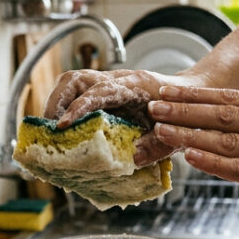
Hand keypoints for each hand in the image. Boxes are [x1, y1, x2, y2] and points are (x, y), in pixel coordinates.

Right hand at [44, 69, 200, 166]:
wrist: (190, 96)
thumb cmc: (182, 114)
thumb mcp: (173, 134)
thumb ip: (155, 147)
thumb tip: (131, 159)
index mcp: (135, 86)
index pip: (99, 91)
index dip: (78, 107)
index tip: (62, 125)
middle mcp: (117, 79)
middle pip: (76, 79)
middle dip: (56, 102)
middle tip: (48, 130)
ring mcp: (108, 83)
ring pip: (72, 82)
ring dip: (56, 103)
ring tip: (51, 131)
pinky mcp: (103, 91)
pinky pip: (76, 92)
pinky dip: (64, 107)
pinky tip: (62, 129)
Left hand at [148, 85, 238, 238]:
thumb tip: (227, 123)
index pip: (233, 98)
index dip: (196, 96)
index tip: (168, 92)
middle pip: (225, 113)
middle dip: (185, 109)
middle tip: (154, 106)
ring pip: (229, 139)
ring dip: (191, 134)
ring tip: (163, 130)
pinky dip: (212, 161)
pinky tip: (190, 156)